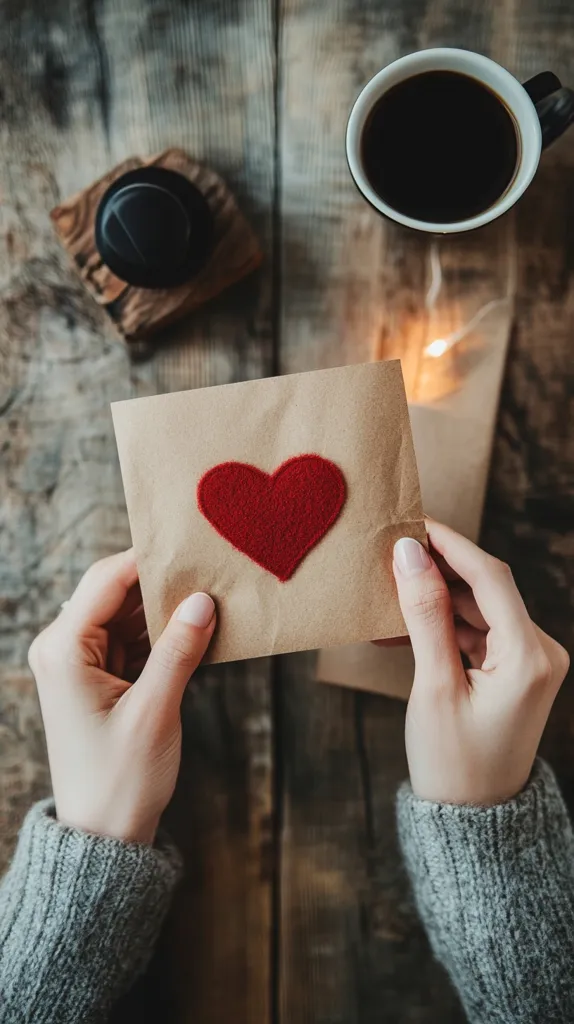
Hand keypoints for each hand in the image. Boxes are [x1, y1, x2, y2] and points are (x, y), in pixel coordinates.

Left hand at [28, 550, 215, 843]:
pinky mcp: (97, 677)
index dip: (148, 559)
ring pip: (125, 613)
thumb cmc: (120, 780)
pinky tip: (195, 629)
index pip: (106, 580)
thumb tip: (203, 600)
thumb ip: (179, 650)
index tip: (191, 546)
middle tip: (209, 570)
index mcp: (64, 650)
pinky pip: (131, 638)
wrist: (103, 835)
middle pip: (114, 591)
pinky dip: (160, 633)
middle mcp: (63, 648)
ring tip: (210, 597)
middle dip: (160, 582)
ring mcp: (79, 662)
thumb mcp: (155, 712)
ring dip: (163, 608)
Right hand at [393, 520, 568, 805]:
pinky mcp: (514, 672)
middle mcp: (540, 652)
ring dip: (434, 601)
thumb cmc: (453, 763)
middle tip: (389, 556)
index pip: (490, 577)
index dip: (449, 543)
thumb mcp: (433, 685)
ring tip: (386, 597)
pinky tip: (401, 630)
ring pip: (478, 609)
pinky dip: (442, 628)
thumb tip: (409, 555)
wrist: (473, 821)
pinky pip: (477, 634)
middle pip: (486, 590)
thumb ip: (424, 614)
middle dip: (437, 571)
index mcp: (529, 657)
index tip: (412, 522)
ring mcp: (529, 663)